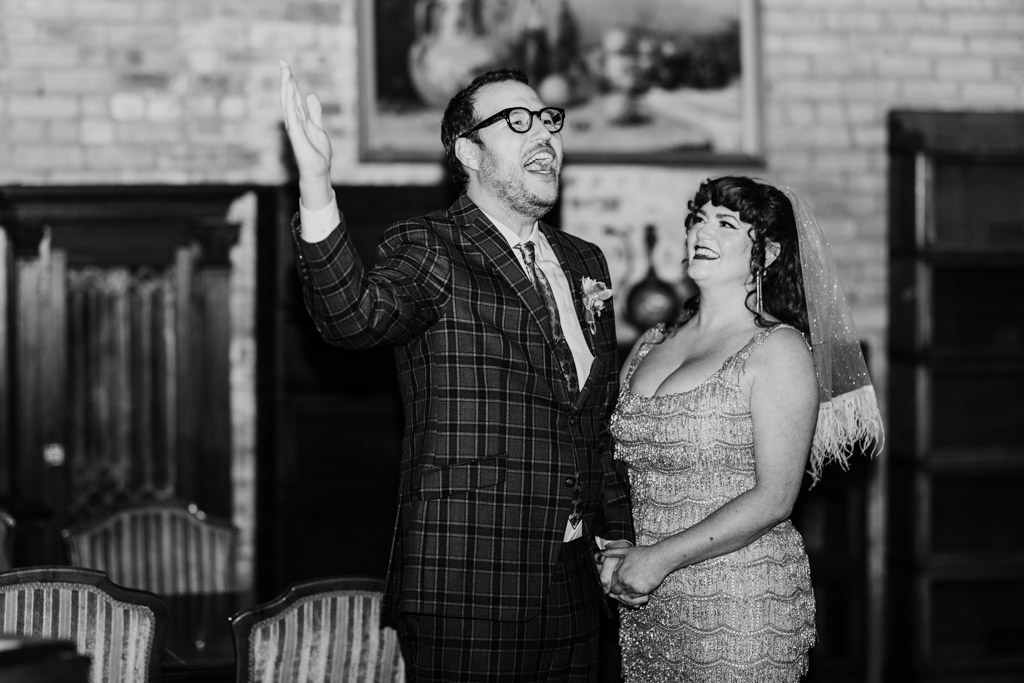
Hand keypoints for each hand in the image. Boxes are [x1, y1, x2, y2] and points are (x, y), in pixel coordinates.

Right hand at [279, 59, 332, 208]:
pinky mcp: (297, 137)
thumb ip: (314, 112)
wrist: (318, 169)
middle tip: (283, 64)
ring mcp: (295, 128)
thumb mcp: (318, 127)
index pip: (294, 96)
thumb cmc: (317, 152)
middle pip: (289, 97)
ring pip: (289, 105)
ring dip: (287, 90)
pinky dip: (291, 108)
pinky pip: (293, 119)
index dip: (290, 81)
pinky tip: (290, 96)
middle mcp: (294, 121)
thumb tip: (310, 95)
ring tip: (286, 74)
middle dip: (286, 80)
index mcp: (300, 118)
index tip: (286, 66)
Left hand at [600, 544, 670, 605]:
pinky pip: (635, 598)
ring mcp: (635, 588)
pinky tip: (637, 586)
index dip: (612, 583)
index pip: (610, 584)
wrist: (660, 558)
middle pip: (616, 592)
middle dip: (617, 589)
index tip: (615, 582)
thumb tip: (601, 552)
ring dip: (626, 592)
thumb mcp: (626, 550)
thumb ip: (612, 552)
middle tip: (622, 584)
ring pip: (625, 596)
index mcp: (620, 573)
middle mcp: (626, 582)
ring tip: (630, 584)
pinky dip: (634, 595)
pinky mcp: (644, 592)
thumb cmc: (644, 553)